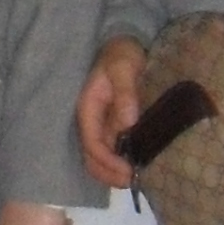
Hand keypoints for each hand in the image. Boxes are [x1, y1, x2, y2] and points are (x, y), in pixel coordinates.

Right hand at [78, 36, 147, 188]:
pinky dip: (119, 162)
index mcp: (88, 107)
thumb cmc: (123, 53)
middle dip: (108, 173)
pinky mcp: (111, 125)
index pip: (92, 143)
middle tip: (132, 182)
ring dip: (113, 172)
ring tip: (135, 179)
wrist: (125, 42)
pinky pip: (111, 150)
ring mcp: (100, 124)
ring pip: (99, 158)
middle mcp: (90, 120)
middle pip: (91, 157)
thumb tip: (128, 124)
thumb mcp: (124, 67)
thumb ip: (125, 93)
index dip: (107, 161)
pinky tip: (135, 167)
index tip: (127, 170)